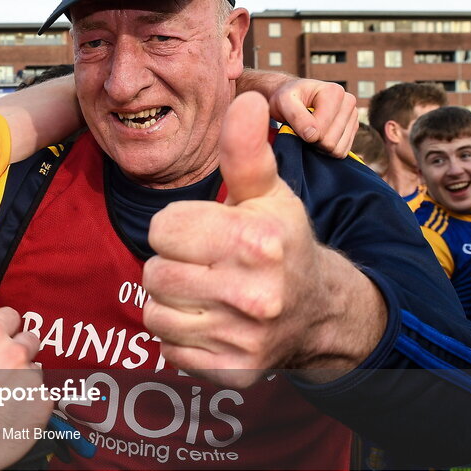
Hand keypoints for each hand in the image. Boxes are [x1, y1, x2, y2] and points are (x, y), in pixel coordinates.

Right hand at [0, 307, 52, 470]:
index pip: (10, 315)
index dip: (3, 325)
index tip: (0, 336)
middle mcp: (16, 353)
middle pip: (29, 339)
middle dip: (18, 350)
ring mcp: (32, 379)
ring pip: (35, 370)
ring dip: (23, 378)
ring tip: (0, 399)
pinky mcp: (42, 405)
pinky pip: (41, 396)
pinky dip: (29, 403)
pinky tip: (9, 414)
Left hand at [142, 92, 381, 386]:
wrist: (318, 312)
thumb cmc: (281, 243)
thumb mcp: (267, 194)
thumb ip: (245, 151)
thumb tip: (245, 99)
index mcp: (256, 241)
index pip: (162, 229)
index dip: (175, 228)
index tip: (200, 232)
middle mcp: (252, 293)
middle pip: (153, 274)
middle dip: (170, 265)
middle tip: (200, 265)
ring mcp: (241, 337)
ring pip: (155, 313)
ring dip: (169, 301)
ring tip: (201, 292)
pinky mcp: (230, 371)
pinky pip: (167, 349)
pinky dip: (178, 335)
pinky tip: (207, 321)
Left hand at [268, 78, 357, 156]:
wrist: (294, 98)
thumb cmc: (288, 98)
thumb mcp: (284, 101)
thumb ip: (296, 116)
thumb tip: (312, 135)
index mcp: (334, 92)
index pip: (321, 130)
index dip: (305, 134)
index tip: (296, 126)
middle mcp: (348, 102)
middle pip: (331, 142)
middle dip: (313, 142)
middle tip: (302, 131)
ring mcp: (353, 116)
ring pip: (338, 150)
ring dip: (320, 148)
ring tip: (310, 133)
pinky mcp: (353, 128)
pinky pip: (342, 151)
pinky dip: (328, 151)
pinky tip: (318, 138)